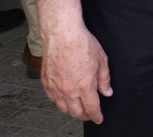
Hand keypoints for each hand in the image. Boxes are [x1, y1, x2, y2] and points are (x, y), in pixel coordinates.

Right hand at [36, 0, 111, 123]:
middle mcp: (68, 90)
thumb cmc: (82, 43)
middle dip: (85, 116)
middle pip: (76, 112)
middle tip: (90, 114)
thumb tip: (107, 92)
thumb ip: (104, 79)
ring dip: (72, 111)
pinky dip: (59, 102)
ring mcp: (55, 87)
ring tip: (78, 108)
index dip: (96, 116)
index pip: (91, 108)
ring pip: (63, 108)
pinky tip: (64, 99)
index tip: (99, 119)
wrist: (62, 34)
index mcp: (84, 86)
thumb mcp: (101, 60)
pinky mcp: (46, 82)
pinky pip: (52, 99)